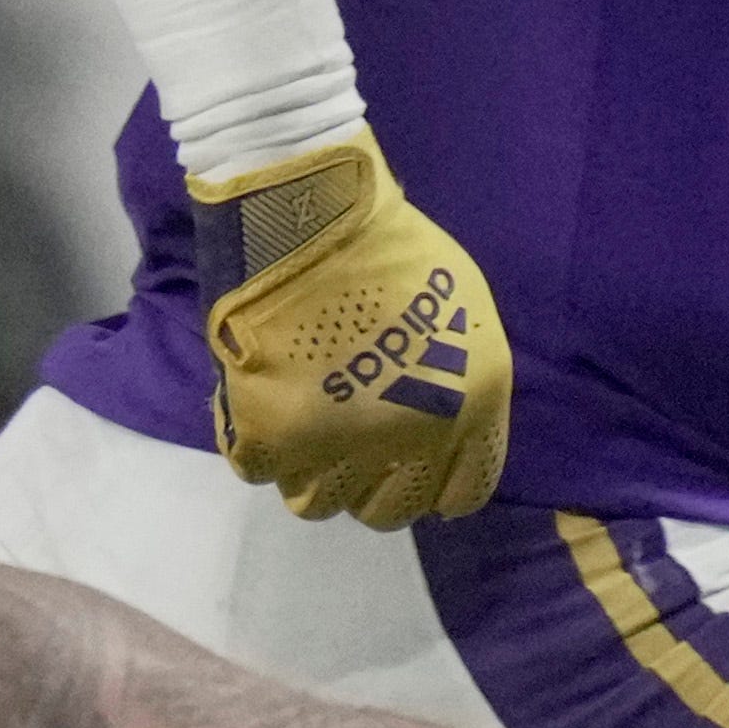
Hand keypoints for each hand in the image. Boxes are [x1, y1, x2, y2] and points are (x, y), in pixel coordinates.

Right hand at [191, 135, 513, 525]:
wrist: (311, 216)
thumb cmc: (391, 249)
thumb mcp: (461, 315)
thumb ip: (452, 381)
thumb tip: (431, 427)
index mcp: (472, 410)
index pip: (460, 494)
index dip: (429, 483)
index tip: (404, 465)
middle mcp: (413, 441)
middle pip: (385, 512)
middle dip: (366, 483)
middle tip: (344, 442)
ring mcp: (338, 446)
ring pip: (317, 503)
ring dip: (308, 467)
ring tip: (300, 416)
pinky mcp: (271, 438)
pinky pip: (258, 470)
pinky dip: (256, 441)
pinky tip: (261, 399)